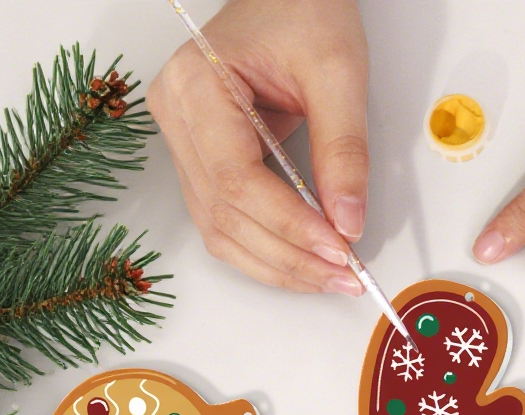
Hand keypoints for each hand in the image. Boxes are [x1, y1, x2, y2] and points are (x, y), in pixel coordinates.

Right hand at [148, 0, 367, 293]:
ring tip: (331, 277)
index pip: (237, 180)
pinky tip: (306, 263)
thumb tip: (348, 221)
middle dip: (290, 257)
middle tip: (345, 276)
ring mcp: (184, 143)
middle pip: (226, 215)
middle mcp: (177, 117)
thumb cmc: (303, 11)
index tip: (338, 249)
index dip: (289, 226)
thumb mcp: (337, 73)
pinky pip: (227, 223)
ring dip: (279, 265)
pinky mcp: (203, 162)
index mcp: (196, 85)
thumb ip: (344, 150)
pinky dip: (268, 251)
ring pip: (222, 231)